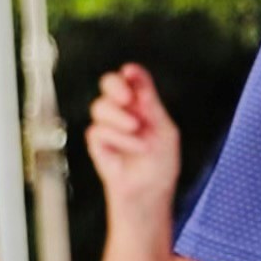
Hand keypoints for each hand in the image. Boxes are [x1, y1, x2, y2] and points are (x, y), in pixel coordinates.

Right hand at [84, 65, 181, 215]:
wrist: (149, 189)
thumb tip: (136, 75)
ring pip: (100, 106)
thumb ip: (149, 101)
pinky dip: (118, 138)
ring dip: (120, 118)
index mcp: (143, 105)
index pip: (132, 81)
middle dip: (115, 86)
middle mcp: (124, 111)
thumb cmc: (160, 162)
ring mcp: (109, 125)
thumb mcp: (163, 128)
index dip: (130, 74)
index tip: (131, 71)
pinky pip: (98, 130)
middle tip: (126, 98)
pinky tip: (133, 147)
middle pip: (108, 84)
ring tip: (137, 131)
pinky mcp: (97, 141)